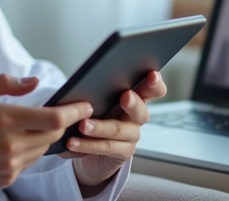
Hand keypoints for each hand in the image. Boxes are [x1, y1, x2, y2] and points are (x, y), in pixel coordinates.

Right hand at [0, 74, 91, 188]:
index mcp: (3, 118)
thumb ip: (5, 83)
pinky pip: (30, 161)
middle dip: (62, 122)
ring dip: (44, 136)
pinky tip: (13, 142)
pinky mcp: (7, 178)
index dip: (75, 111)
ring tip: (29, 125)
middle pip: (54, 134)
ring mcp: (9, 164)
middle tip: (62, 111)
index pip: (54, 118)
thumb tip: (35, 82)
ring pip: (43, 148)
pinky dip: (29, 150)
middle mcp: (10, 144)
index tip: (85, 105)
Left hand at [64, 71, 167, 189]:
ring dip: (100, 127)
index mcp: (135, 97)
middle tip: (125, 96)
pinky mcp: (122, 152)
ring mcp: (131, 135)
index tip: (152, 75)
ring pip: (119, 130)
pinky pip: (106, 147)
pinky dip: (87, 144)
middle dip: (134, 103)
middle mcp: (137, 117)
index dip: (155, 83)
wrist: (89, 145)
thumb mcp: (96, 98)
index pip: (152, 90)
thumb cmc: (94, 113)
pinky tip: (73, 141)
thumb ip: (96, 89)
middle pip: (142, 111)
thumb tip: (82, 81)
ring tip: (83, 125)